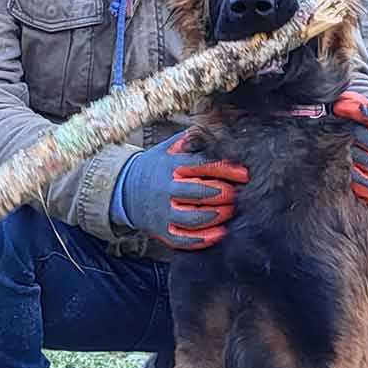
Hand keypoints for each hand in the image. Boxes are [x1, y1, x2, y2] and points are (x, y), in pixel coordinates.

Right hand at [114, 130, 249, 250]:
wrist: (124, 190)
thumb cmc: (155, 167)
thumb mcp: (167, 148)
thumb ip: (191, 140)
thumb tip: (217, 128)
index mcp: (170, 166)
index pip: (203, 165)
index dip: (226, 169)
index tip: (244, 174)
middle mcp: (166, 189)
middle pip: (201, 192)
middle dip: (225, 193)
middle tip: (240, 194)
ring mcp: (163, 212)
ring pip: (195, 218)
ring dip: (218, 215)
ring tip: (231, 211)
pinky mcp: (162, 230)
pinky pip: (185, 239)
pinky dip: (204, 238)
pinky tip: (221, 233)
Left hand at [332, 92, 367, 208]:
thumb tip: (343, 99)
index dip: (359, 109)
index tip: (339, 105)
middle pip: (357, 134)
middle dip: (345, 128)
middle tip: (337, 127)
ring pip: (349, 153)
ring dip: (341, 148)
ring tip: (345, 147)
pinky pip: (347, 173)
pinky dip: (342, 166)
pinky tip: (344, 163)